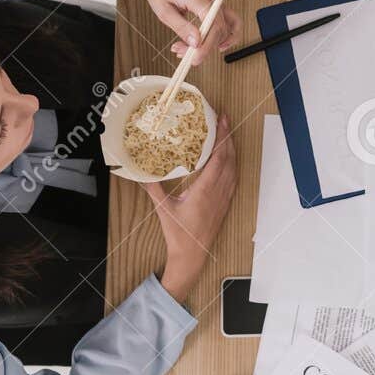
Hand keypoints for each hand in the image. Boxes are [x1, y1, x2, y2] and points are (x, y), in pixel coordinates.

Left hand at [134, 0, 241, 63]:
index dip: (206, 45)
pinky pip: (227, 19)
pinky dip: (225, 33)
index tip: (195, 58)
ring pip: (228, 25)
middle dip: (205, 47)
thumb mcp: (163, 10)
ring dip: (215, 42)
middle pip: (220, 28)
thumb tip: (196, 43)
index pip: (212, 24)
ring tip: (198, 51)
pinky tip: (217, 44)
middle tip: (186, 56)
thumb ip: (181, 27)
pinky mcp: (215, 0)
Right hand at [146, 116, 236, 300]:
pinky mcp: (225, 203)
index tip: (221, 121)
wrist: (192, 256)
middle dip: (228, 137)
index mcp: (205, 190)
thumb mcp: (163, 209)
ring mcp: (224, 197)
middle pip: (229, 158)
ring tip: (226, 133)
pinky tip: (229, 159)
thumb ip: (153, 189)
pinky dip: (232, 164)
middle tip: (224, 119)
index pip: (218, 157)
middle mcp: (218, 191)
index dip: (221, 137)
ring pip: (233, 168)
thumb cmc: (179, 235)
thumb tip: (141, 173)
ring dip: (231, 149)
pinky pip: (233, 178)